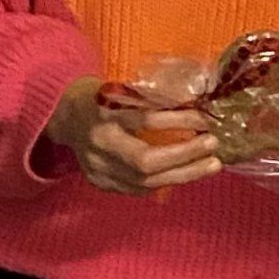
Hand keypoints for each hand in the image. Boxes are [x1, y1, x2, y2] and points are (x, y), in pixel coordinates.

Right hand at [49, 79, 221, 197]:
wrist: (65, 115)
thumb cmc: (102, 97)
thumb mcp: (124, 88)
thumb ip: (154, 98)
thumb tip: (199, 105)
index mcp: (103, 112)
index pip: (145, 120)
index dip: (179, 121)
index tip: (204, 119)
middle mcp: (99, 144)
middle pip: (145, 160)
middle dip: (184, 155)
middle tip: (213, 145)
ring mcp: (97, 169)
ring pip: (145, 181)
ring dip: (184, 174)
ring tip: (211, 165)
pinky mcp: (100, 183)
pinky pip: (139, 189)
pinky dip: (166, 181)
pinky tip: (187, 173)